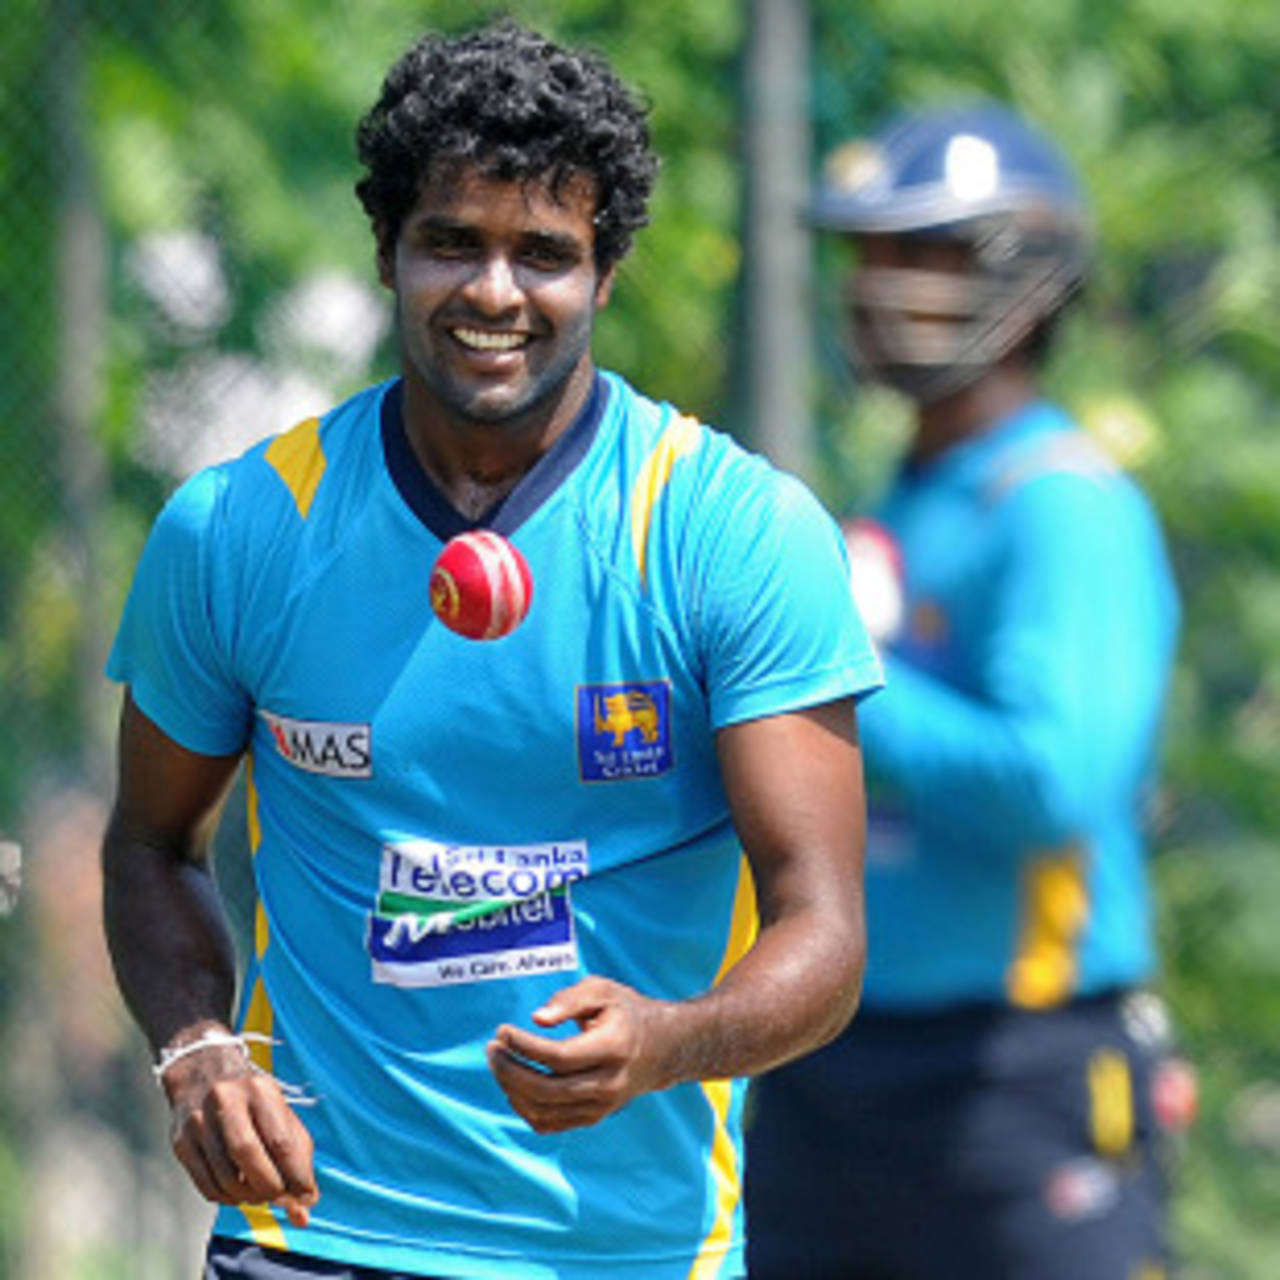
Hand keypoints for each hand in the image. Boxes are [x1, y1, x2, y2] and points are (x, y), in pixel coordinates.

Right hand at [163, 1040, 318, 1226]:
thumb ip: (298, 1156)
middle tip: (280, 1198)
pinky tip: (237, 1192)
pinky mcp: (181, 1142)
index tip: (305, 1196)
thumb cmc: (252, 1101)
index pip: (281, 1142)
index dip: (296, 1177)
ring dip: (248, 1198)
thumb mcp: (280, 1112)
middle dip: (270, 1188)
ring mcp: (200, 1122)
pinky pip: (206, 1186)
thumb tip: (306, 1207)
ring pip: (226, 1178)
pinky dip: (227, 1198)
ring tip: (259, 1194)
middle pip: (249, 1158)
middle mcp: (227, 1102)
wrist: (203, 1073)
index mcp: (260, 1091)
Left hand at [487, 977, 675, 1133]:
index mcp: (614, 1048)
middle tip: (492, 1049)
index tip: (502, 1031)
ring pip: (545, 1111)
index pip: (559, 1057)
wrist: (663, 1048)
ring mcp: (602, 1106)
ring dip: (512, 1089)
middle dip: (510, 1071)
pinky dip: (525, 1108)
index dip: (524, 1046)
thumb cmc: (626, 1012)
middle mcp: (609, 1083)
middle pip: (547, 1090)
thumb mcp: (603, 990)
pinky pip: (550, 1123)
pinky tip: (514, 1084)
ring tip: (500, 1062)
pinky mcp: (594, 1117)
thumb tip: (537, 1018)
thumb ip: (569, 999)